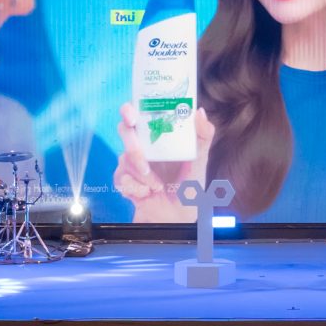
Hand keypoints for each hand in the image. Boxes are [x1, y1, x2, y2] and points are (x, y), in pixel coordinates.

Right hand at [113, 102, 214, 223]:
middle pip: (123, 131)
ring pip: (124, 159)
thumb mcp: (200, 159)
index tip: (132, 116)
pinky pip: (122, 178)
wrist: (180, 216)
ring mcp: (130, 163)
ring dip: (143, 176)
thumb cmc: (190, 186)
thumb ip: (203, 135)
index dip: (129, 109)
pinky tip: (147, 194)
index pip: (138, 113)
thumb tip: (199, 111)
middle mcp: (142, 145)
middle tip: (145, 164)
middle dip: (133, 148)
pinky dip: (137, 188)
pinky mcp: (124, 181)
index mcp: (157, 135)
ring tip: (158, 186)